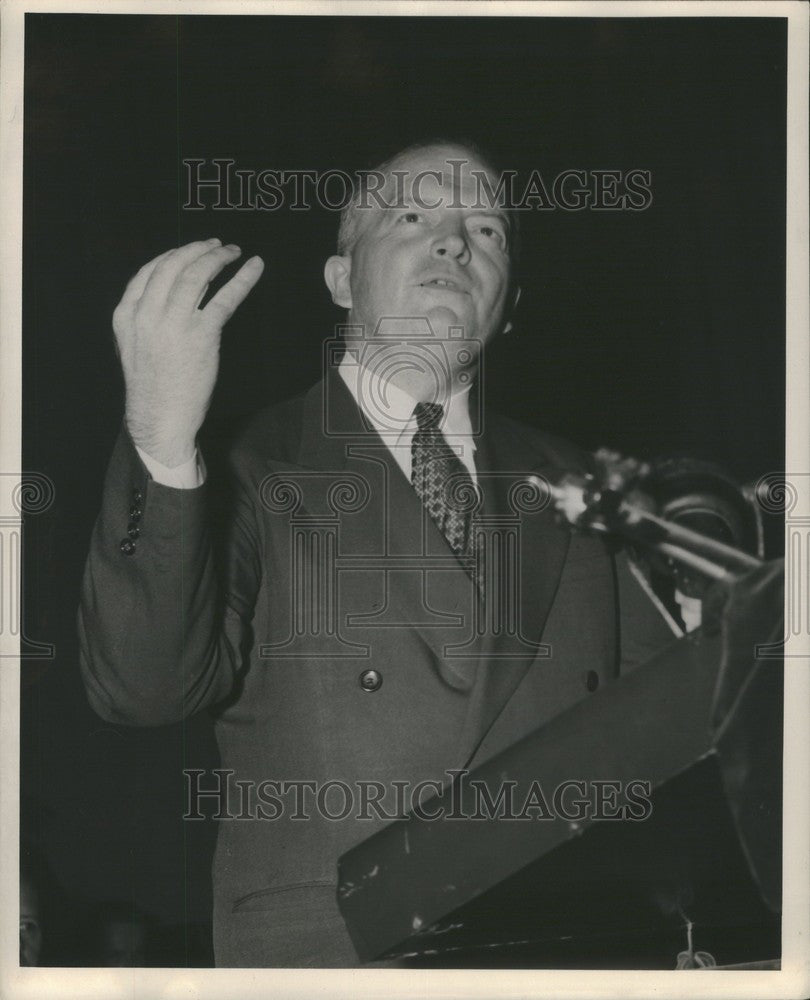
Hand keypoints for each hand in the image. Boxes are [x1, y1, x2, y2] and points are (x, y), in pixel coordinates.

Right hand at [113, 238, 264, 465]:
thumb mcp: (134, 345)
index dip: (173, 255)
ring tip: (233, 252)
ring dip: (218, 258)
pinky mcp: (201, 335)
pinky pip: (225, 298)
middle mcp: (146, 314)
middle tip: (217, 245)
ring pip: (197, 276)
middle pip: (173, 266)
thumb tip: (169, 294)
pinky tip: (253, 268)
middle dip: (197, 249)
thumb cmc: (151, 386)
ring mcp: (174, 323)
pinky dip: (242, 280)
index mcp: (126, 314)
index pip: (149, 271)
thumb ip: (145, 317)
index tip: (191, 250)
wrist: (160, 418)